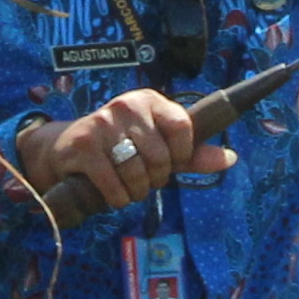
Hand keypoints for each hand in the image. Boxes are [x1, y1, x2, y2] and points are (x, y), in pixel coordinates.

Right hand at [27, 86, 234, 211]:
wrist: (67, 149)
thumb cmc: (121, 148)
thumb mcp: (158, 146)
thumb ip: (194, 155)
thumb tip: (231, 158)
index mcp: (150, 100)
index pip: (182, 127)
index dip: (181, 154)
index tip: (170, 162)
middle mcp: (127, 106)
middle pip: (160, 157)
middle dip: (155, 179)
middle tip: (143, 177)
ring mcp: (103, 123)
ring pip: (137, 174)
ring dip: (136, 191)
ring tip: (127, 184)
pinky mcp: (83, 145)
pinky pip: (114, 185)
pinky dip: (118, 198)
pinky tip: (113, 193)